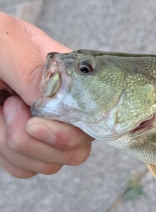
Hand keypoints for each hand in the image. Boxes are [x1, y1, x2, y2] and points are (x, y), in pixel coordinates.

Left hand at [0, 12, 92, 177]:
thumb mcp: (6, 42)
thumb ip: (30, 68)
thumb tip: (51, 102)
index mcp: (70, 78)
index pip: (91, 118)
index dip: (68, 131)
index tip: (34, 122)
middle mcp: (63, 108)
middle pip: (77, 150)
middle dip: (38, 143)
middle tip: (10, 109)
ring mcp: (44, 130)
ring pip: (50, 164)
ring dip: (15, 146)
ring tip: (0, 110)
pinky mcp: (23, 147)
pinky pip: (26, 169)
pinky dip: (7, 157)